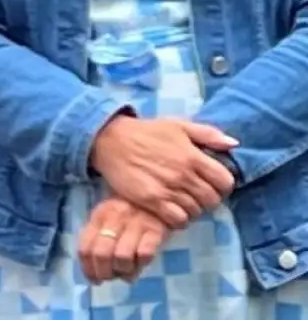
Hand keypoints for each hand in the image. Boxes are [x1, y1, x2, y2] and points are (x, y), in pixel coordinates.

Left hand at [79, 195, 167, 283]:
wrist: (158, 197)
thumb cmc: (128, 211)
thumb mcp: (108, 219)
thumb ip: (99, 240)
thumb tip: (95, 272)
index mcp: (99, 217)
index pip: (85, 247)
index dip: (87, 268)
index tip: (94, 280)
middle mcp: (114, 219)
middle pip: (101, 254)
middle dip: (104, 273)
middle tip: (110, 278)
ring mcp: (135, 224)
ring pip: (122, 257)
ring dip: (123, 271)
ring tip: (126, 273)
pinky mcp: (156, 231)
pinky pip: (145, 254)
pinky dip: (141, 265)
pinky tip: (140, 266)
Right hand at [88, 115, 235, 226]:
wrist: (109, 140)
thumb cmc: (146, 132)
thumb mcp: (178, 125)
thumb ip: (208, 134)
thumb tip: (234, 144)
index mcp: (193, 156)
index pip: (225, 181)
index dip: (223, 186)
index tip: (213, 185)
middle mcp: (183, 174)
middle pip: (211, 200)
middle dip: (208, 199)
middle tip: (197, 195)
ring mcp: (167, 188)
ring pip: (195, 211)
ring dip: (192, 209)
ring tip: (182, 202)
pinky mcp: (151, 200)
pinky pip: (177, 219)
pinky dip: (178, 218)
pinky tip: (171, 210)